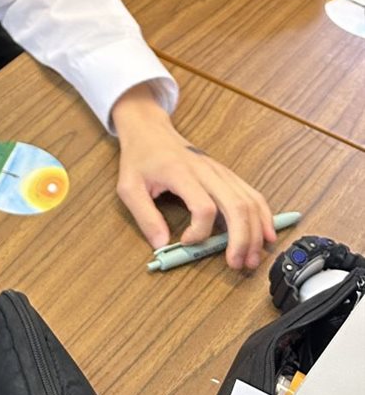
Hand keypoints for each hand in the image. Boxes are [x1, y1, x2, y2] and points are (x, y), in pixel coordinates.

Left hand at [110, 83, 275, 270]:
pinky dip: (263, 215)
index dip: (200, 232)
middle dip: (242, 239)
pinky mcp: (226, 174)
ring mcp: (220, 171)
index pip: (203, 207)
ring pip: (249, 201)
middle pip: (236, 206)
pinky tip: (266, 233)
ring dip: (256, 232)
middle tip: (237, 263)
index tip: (186, 242)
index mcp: (181, 172)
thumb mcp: (128, 187)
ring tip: (252, 257)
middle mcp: (206, 170)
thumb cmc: (140, 158)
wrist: (150, 130)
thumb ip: (145, 217)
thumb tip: (162, 244)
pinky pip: (252, 194)